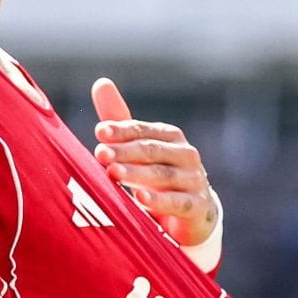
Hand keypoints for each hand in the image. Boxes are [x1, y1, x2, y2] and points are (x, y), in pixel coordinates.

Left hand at [91, 78, 218, 246]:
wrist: (193, 214)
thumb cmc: (159, 175)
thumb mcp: (140, 149)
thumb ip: (120, 121)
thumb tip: (101, 82)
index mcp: (169, 137)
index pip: (142, 130)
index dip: (121, 130)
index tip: (100, 132)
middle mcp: (185, 154)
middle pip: (151, 151)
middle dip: (125, 152)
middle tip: (101, 154)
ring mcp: (193, 180)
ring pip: (162, 175)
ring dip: (137, 174)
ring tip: (114, 173)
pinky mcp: (198, 206)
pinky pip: (178, 202)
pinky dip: (159, 201)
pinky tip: (141, 200)